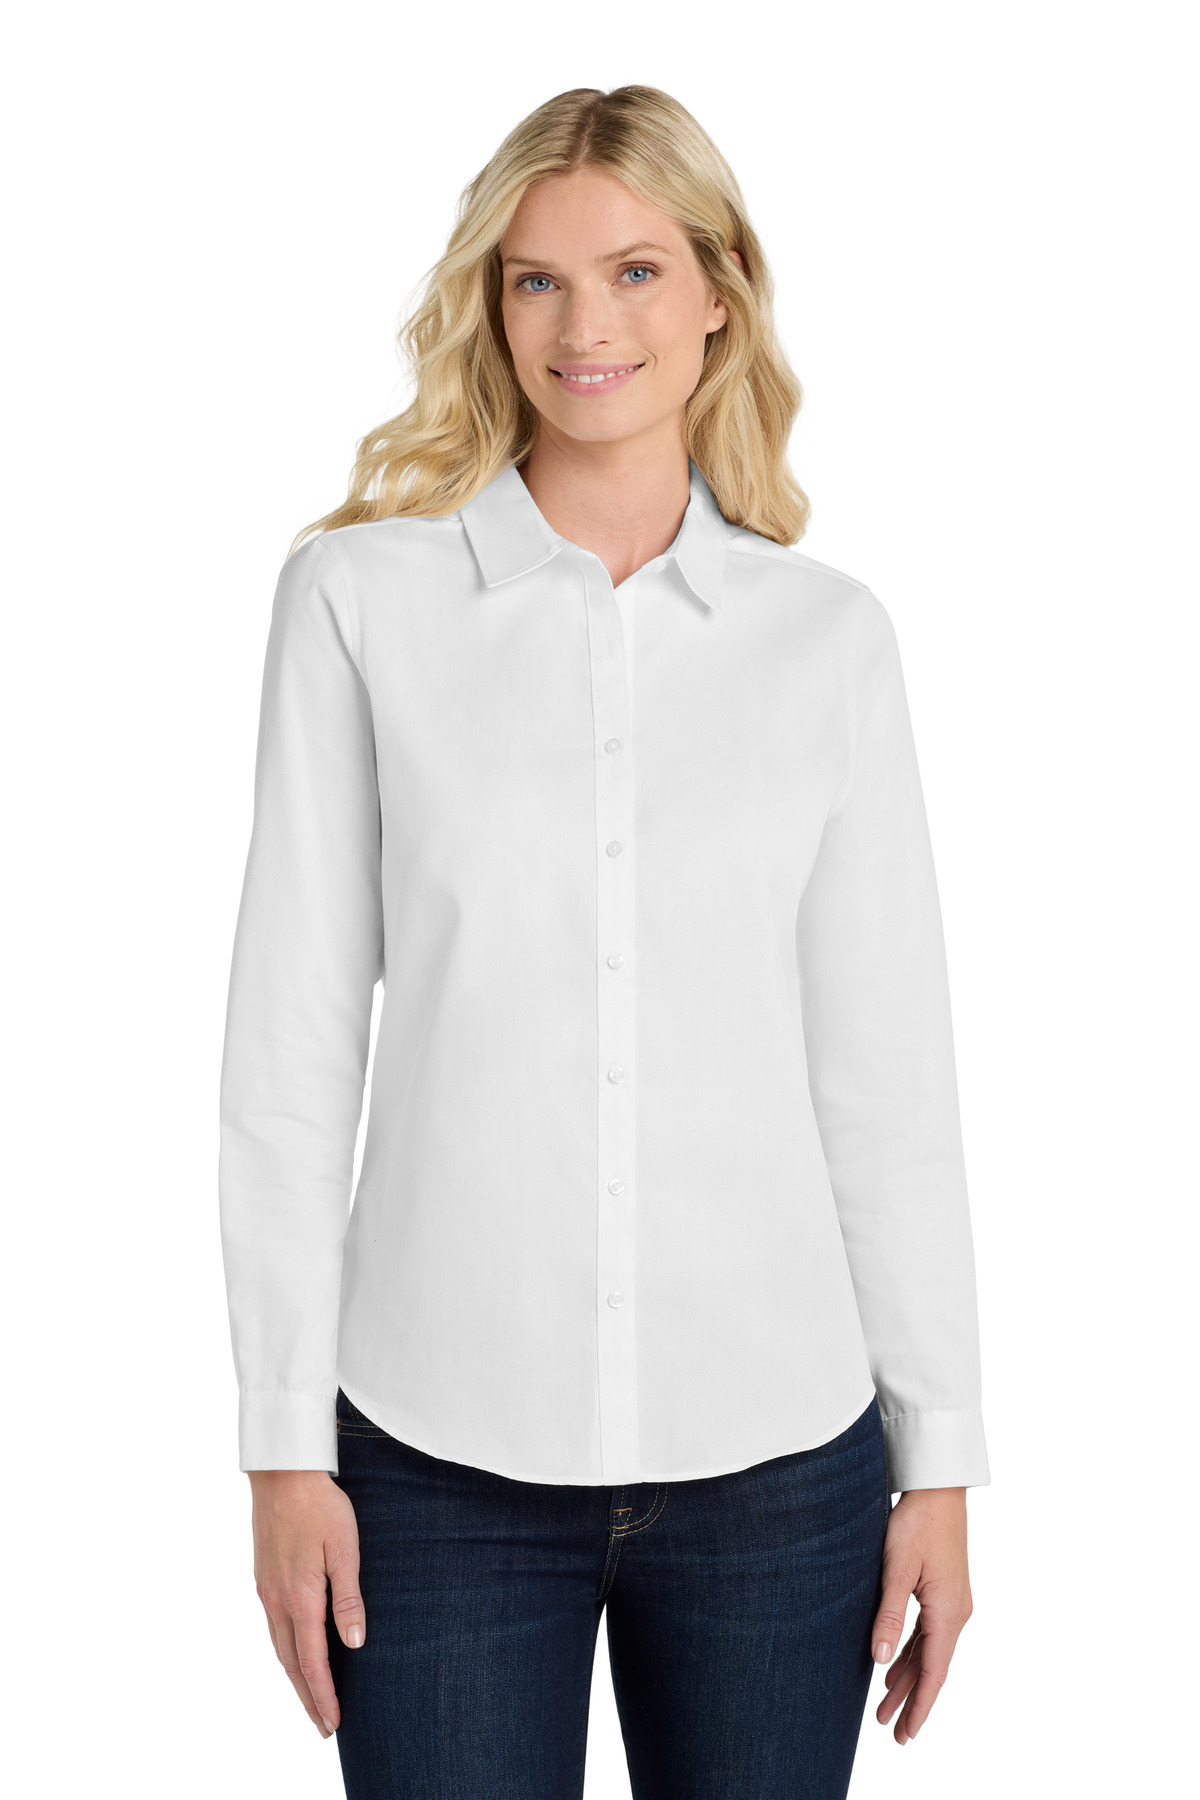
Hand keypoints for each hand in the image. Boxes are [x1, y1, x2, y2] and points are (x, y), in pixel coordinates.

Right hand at [249, 1469, 365, 1737]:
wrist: (282, 1474)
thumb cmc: (320, 1506)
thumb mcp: (344, 1548)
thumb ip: (348, 1598)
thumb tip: (354, 1644)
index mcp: (299, 1597)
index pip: (311, 1661)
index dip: (323, 1694)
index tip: (334, 1722)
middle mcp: (276, 1600)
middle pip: (290, 1663)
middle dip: (308, 1696)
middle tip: (324, 1725)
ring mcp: (266, 1589)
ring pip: (279, 1646)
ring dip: (295, 1676)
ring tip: (311, 1698)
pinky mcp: (263, 1577)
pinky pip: (274, 1627)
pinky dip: (285, 1651)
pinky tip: (294, 1651)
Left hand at [870, 1486, 972, 1743]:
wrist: (938, 1487)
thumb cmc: (917, 1522)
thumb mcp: (897, 1569)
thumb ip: (890, 1615)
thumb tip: (881, 1660)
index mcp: (948, 1613)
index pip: (934, 1672)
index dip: (919, 1706)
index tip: (907, 1734)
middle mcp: (956, 1613)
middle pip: (932, 1668)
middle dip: (912, 1701)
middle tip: (893, 1734)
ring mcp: (951, 1602)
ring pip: (928, 1652)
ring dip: (909, 1679)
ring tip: (886, 1708)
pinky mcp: (944, 1591)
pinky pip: (928, 1634)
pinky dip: (912, 1654)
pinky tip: (896, 1665)